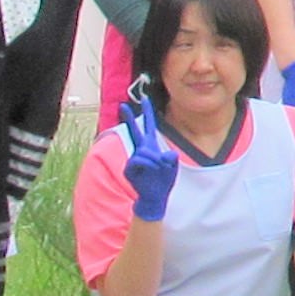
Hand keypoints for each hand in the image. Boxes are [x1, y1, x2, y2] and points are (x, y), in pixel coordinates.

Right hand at [119, 94, 179, 221]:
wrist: (155, 197)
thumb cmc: (162, 181)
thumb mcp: (172, 167)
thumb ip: (170, 158)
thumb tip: (164, 155)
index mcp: (152, 147)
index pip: (150, 126)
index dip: (148, 113)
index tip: (145, 98)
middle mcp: (142, 150)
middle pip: (135, 131)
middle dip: (130, 119)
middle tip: (123, 105)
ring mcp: (135, 159)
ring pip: (145, 151)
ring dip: (154, 159)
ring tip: (158, 168)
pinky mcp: (130, 168)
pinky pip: (140, 160)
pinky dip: (149, 164)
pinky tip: (151, 169)